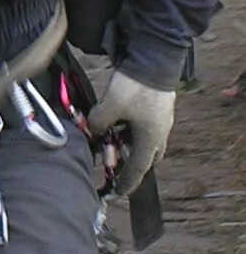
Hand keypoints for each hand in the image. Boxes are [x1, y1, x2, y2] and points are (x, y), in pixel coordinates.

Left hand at [88, 70, 174, 194]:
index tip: (116, 194)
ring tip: (109, 146)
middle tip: (111, 169)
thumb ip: (97, 124)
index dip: (125, 183)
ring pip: (143, 143)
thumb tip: (91, 132)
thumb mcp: (109, 108)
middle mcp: (160, 134)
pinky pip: (143, 130)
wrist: (155, 59)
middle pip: (143, 158)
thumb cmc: (135, 87)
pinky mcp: (157, 110)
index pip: (137, 170)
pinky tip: (116, 127)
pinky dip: (129, 134)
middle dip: (127, 166)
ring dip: (127, 147)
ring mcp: (161, 121)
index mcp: (150, 139)